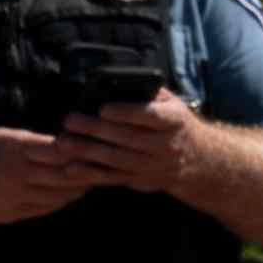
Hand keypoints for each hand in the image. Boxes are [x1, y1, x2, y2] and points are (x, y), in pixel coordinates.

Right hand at [0, 125, 121, 225]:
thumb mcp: (3, 137)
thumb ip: (33, 143)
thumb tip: (67, 146)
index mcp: (15, 149)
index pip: (59, 150)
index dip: (79, 151)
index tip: (92, 148)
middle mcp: (16, 173)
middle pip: (63, 175)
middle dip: (85, 173)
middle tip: (100, 169)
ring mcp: (13, 196)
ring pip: (56, 195)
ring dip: (74, 190)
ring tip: (86, 183)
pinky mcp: (10, 214)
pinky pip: (42, 208)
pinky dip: (58, 202)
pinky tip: (65, 196)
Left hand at [52, 92, 214, 191]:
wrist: (197, 159)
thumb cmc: (175, 124)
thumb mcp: (171, 104)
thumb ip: (148, 93)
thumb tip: (119, 81)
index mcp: (174, 121)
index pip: (151, 116)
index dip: (127, 113)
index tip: (103, 108)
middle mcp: (166, 145)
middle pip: (128, 138)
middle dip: (96, 130)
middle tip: (70, 121)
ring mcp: (153, 165)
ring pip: (118, 160)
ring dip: (88, 152)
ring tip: (64, 142)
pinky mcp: (140, 180)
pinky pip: (112, 178)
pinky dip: (90, 174)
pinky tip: (70, 168)